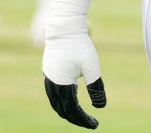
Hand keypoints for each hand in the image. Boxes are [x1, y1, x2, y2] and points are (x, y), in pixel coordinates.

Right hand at [41, 0, 105, 128]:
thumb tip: (101, 107)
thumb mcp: (92, 67)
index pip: (72, 110)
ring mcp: (48, 78)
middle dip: (76, 118)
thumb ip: (96, 87)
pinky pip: (54, 92)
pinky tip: (72, 98)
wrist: (64, 27)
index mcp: (61, 85)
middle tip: (90, 123)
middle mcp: (51, 84)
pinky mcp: (49, 71)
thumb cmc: (80, 45)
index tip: (96, 125)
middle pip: (62, 109)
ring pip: (56, 102)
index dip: (83, 120)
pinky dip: (62, 100)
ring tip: (81, 115)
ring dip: (67, 110)